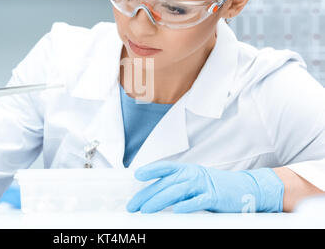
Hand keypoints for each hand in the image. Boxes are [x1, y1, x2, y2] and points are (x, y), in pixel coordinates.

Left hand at [126, 161, 283, 212]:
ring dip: (159, 201)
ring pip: (176, 192)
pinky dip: (186, 205)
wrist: (244, 188)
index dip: (151, 170)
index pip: (165, 168)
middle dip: (147, 195)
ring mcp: (203, 184)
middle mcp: (192, 174)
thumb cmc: (215, 186)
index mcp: (186, 170)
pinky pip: (198, 201)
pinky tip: (176, 211)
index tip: (137, 176)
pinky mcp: (214, 197)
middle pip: (165, 184)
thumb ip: (176, 185)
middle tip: (134, 206)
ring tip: (146, 210)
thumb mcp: (194, 181)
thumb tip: (154, 194)